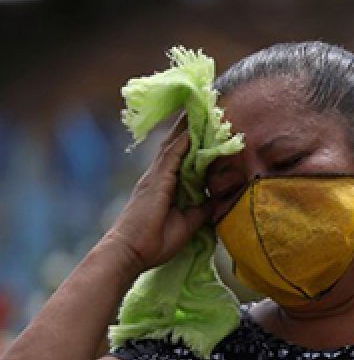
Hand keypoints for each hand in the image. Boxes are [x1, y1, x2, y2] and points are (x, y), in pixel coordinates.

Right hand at [103, 123, 212, 272]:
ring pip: (174, 146)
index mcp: (167, 185)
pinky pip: (171, 157)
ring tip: (201, 109)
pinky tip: (193, 130)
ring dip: (188, 128)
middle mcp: (160, 176)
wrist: (131, 252)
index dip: (196, 142)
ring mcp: (156, 177)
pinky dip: (182, 142)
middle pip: (178, 145)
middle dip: (191, 127)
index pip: (184, 158)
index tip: (211, 127)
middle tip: (205, 107)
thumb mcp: (188, 224)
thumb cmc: (155, 242)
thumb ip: (201, 209)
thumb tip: (217, 199)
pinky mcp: (156, 181)